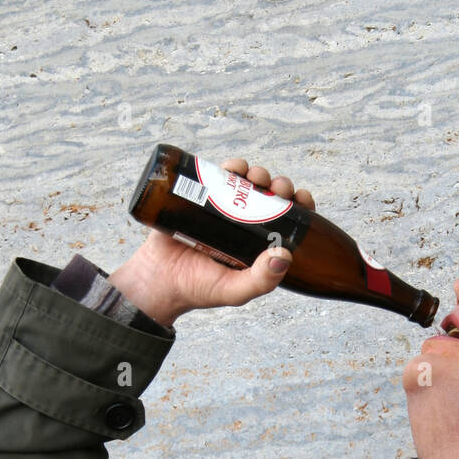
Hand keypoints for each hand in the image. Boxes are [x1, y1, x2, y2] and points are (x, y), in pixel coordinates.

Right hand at [108, 158, 315, 326]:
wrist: (157, 280)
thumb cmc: (197, 289)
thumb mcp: (234, 291)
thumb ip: (261, 281)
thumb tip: (285, 256)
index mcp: (257, 246)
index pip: (286, 221)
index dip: (298, 205)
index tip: (300, 197)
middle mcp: (243, 226)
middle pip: (269, 197)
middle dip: (278, 185)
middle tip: (275, 187)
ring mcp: (221, 210)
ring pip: (246, 183)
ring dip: (256, 173)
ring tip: (254, 177)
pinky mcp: (198, 198)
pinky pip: (217, 176)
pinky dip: (229, 167)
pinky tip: (234, 167)